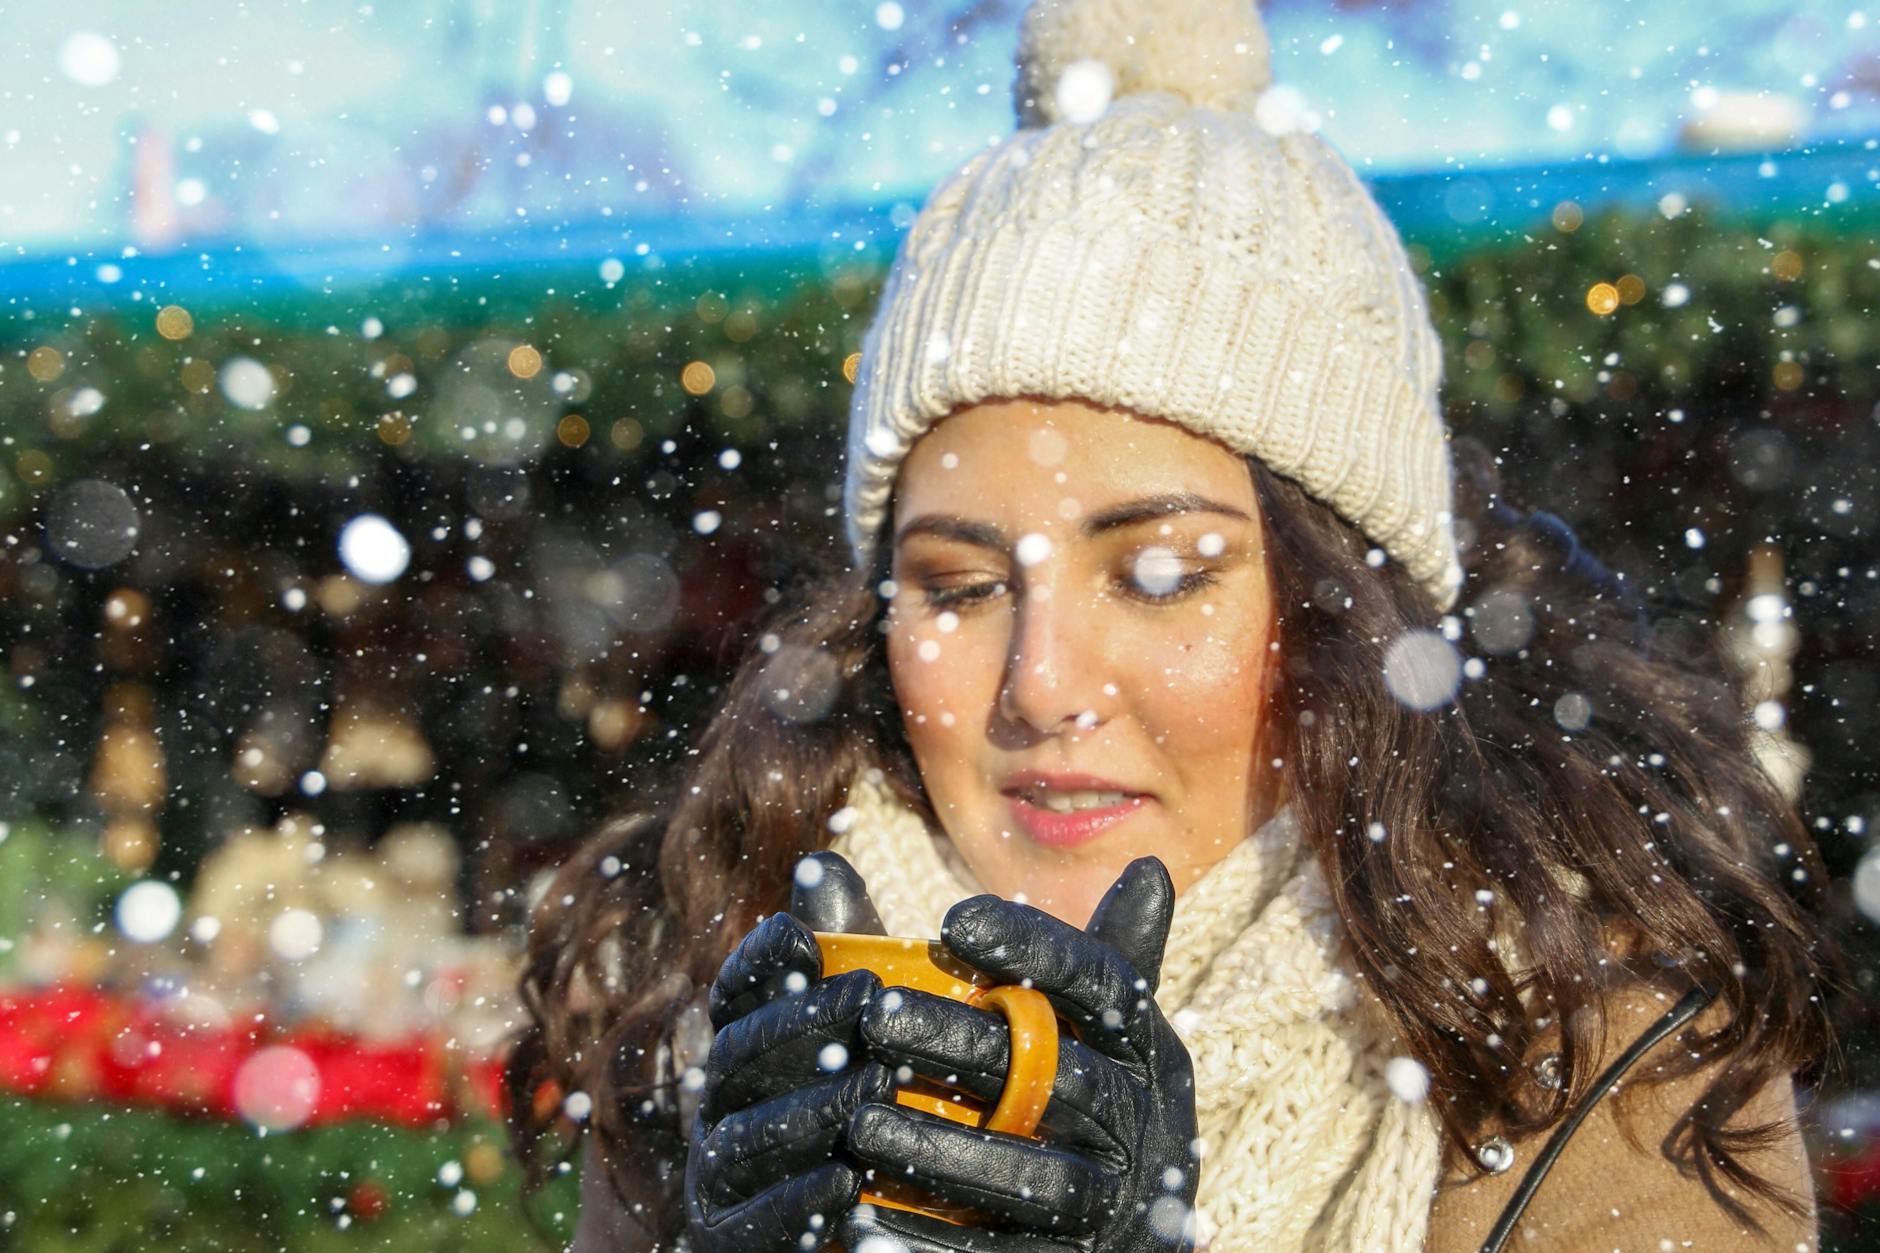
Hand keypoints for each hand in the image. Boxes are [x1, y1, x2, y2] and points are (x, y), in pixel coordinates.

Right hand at [684, 852, 893, 1250]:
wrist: (841, 1233)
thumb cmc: (858, 1115)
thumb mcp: (855, 1030)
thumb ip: (844, 953)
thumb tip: (822, 861)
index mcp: (746, 1047)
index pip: (735, 992)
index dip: (759, 961)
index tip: (800, 934)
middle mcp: (722, 1105)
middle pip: (740, 1055)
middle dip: (801, 1023)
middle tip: (870, 996)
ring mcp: (720, 1178)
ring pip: (745, 1136)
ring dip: (808, 1108)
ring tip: (873, 1089)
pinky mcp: (731, 1240)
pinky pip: (754, 1219)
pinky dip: (796, 1198)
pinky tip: (846, 1179)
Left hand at [839, 857, 1200, 1251]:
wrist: (1110, 1243)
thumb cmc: (1076, 1108)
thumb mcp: (1079, 1030)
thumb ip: (1053, 956)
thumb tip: (1123, 857)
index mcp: (1144, 1048)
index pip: (1106, 984)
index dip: (1036, 948)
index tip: (954, 920)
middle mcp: (1144, 1122)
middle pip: (1065, 1078)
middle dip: (967, 1045)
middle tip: (875, 1015)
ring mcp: (1117, 1205)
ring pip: (1040, 1177)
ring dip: (945, 1151)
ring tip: (859, 1123)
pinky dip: (936, 1245)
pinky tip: (862, 1221)